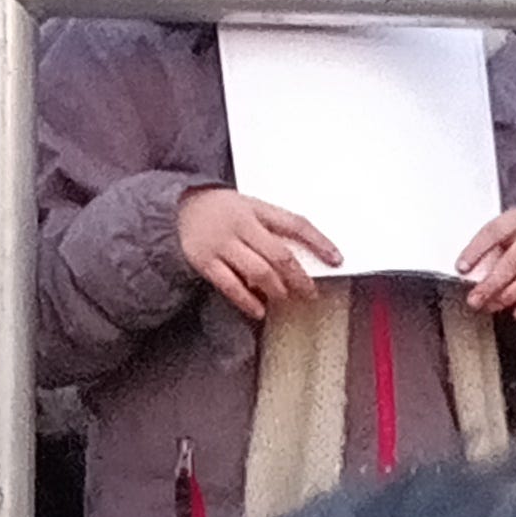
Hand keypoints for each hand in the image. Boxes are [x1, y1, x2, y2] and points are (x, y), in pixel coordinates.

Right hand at [176, 187, 341, 321]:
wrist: (178, 207)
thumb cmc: (222, 210)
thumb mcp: (249, 208)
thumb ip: (272, 229)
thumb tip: (299, 262)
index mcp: (257, 208)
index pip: (296, 224)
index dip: (319, 242)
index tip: (336, 259)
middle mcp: (241, 225)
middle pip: (279, 254)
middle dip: (299, 277)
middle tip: (310, 292)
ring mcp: (222, 243)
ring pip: (257, 272)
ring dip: (276, 290)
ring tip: (284, 298)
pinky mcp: (204, 260)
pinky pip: (230, 285)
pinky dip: (247, 300)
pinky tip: (259, 309)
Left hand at [454, 207, 515, 319]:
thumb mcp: (501, 232)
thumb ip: (486, 249)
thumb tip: (467, 272)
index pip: (494, 232)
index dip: (476, 250)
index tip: (461, 267)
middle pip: (515, 261)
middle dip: (492, 283)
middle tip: (474, 299)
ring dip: (509, 296)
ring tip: (490, 306)